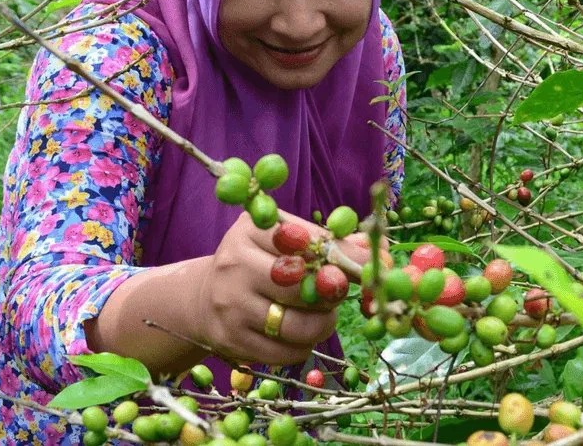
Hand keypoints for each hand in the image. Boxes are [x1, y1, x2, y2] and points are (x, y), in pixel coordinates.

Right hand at [192, 210, 387, 365]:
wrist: (203, 299)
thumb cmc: (259, 264)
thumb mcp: (284, 241)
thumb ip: (330, 243)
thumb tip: (379, 253)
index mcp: (252, 230)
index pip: (309, 243)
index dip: (347, 257)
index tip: (376, 267)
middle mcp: (236, 264)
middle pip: (304, 286)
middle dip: (332, 295)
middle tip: (338, 295)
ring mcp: (231, 305)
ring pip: (298, 325)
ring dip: (322, 325)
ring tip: (321, 316)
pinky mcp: (232, 340)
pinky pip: (285, 352)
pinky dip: (303, 346)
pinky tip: (300, 335)